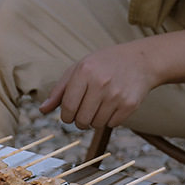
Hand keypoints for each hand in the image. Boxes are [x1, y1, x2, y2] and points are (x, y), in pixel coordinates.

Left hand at [40, 42, 158, 128]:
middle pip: (80, 121)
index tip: (70, 114)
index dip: (66, 116)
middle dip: (80, 121)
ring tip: (101, 105)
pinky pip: (111, 124)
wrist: (142, 60)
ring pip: (95, 125)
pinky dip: (110, 119)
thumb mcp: (79, 69)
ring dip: (95, 120)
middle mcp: (101, 82)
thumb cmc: (104, 64)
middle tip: (86, 110)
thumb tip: (42, 110)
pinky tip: (114, 105)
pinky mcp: (130, 104)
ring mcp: (116, 94)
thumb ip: (59, 90)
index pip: (67, 108)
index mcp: (85, 71)